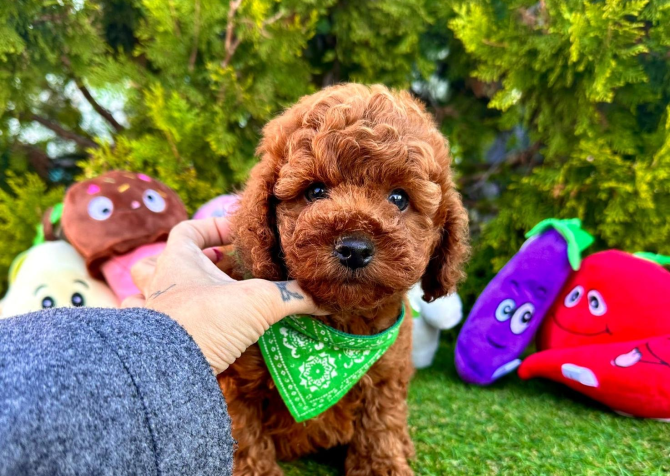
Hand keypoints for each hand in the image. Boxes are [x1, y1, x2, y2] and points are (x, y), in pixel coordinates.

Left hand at [122, 217, 323, 374]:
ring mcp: (147, 316)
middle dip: (178, 264)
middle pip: (154, 262)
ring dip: (156, 295)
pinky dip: (153, 330)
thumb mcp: (258, 303)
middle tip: (207, 270)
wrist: (170, 369)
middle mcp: (158, 285)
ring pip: (139, 296)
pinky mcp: (146, 346)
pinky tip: (173, 334)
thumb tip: (326, 298)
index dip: (210, 226)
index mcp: (179, 263)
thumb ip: (292, 298)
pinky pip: (141, 332)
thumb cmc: (207, 320)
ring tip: (184, 299)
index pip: (188, 230)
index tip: (234, 234)